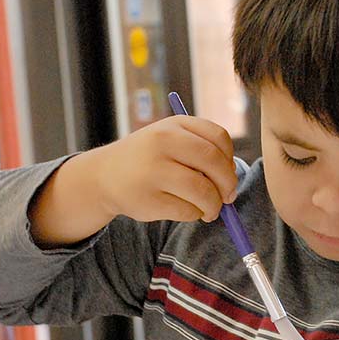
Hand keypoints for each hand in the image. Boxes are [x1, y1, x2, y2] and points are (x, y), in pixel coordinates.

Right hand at [30, 116, 237, 246]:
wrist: (104, 175)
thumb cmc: (151, 159)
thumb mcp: (172, 140)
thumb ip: (203, 151)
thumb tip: (233, 184)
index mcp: (174, 124)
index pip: (219, 138)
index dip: (230, 159)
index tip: (227, 173)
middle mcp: (163, 142)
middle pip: (214, 163)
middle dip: (228, 184)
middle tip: (227, 197)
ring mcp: (154, 170)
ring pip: (203, 191)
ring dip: (213, 206)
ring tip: (210, 210)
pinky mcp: (148, 198)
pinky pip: (187, 211)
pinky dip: (194, 215)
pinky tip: (187, 211)